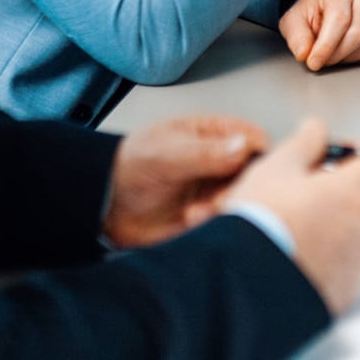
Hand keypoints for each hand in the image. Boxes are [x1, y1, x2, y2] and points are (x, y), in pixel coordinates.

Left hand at [102, 115, 267, 247]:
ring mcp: (216, 190)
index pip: (255, 141)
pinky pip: (228, 221)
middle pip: (255, 175)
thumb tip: (244, 145)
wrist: (103, 205)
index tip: (242, 172)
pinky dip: (216, 224)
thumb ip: (205, 152)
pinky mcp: (209, 217)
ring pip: (245, 200)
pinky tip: (191, 221)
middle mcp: (221, 163)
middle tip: (215, 200)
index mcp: (215, 135)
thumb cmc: (128, 166)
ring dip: (225, 208)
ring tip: (195, 212)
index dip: (256, 157)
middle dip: (239, 189)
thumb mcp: (165, 153)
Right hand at [226, 119, 359, 313]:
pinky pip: (344, 266)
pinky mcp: (343, 292)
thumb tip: (315, 129)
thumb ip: (303, 143)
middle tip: (304, 190)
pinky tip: (294, 253)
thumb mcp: (275, 169)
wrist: (243, 285)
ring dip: (333, 224)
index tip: (336, 154)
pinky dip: (327, 257)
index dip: (357, 153)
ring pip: (354, 233)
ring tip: (292, 225)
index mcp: (354, 193)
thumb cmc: (259, 226)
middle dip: (340, 189)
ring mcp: (356, 264)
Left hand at [279, 0, 359, 69]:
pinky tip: (347, 50)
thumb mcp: (294, 20)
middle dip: (336, 55)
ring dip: (345, 58)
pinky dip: (358, 58)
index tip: (314, 61)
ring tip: (332, 51)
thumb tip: (304, 53)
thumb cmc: (313, 11)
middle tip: (321, 60)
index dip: (326, 46)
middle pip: (357, 35)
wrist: (326, 7)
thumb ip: (297, 37)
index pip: (340, 20)